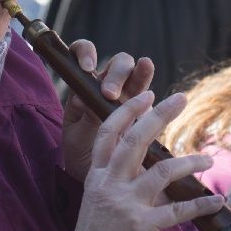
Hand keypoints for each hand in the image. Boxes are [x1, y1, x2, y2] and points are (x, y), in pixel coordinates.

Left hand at [60, 40, 155, 178]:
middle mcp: (107, 86)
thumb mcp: (77, 137)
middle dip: (116, 73)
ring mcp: (128, 96)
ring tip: (146, 67)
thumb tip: (84, 99)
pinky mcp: (144, 110)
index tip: (87, 67)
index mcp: (83, 86)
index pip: (82, 54)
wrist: (99, 177)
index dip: (86, 53)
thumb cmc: (81, 153)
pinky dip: (151, 90)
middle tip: (110, 94)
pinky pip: (149, 95)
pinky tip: (153, 94)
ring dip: (141, 71)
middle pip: (117, 63)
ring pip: (137, 73)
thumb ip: (84, 118)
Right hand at [73, 91, 223, 230]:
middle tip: (180, 98)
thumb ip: (120, 181)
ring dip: (189, 162)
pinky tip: (217, 201)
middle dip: (158, 115)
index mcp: (97, 176)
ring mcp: (125, 204)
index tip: (146, 96)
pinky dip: (200, 204)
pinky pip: (178, 211)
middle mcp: (110, 184)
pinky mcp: (142, 226)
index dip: (128, 111)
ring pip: (161, 170)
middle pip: (134, 140)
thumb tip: (149, 165)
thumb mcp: (99, 201)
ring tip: (208, 158)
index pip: (109, 134)